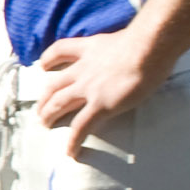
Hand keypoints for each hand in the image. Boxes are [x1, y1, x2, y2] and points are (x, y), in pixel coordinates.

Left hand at [31, 26, 160, 151]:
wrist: (148, 48)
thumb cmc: (147, 41)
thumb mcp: (123, 39)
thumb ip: (118, 49)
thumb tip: (130, 54)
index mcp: (89, 48)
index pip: (61, 50)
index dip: (49, 59)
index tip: (43, 66)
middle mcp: (83, 69)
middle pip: (55, 84)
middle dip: (45, 98)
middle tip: (41, 109)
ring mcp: (88, 88)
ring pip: (59, 103)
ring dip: (49, 115)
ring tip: (45, 124)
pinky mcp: (100, 105)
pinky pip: (81, 126)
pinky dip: (74, 141)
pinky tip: (71, 151)